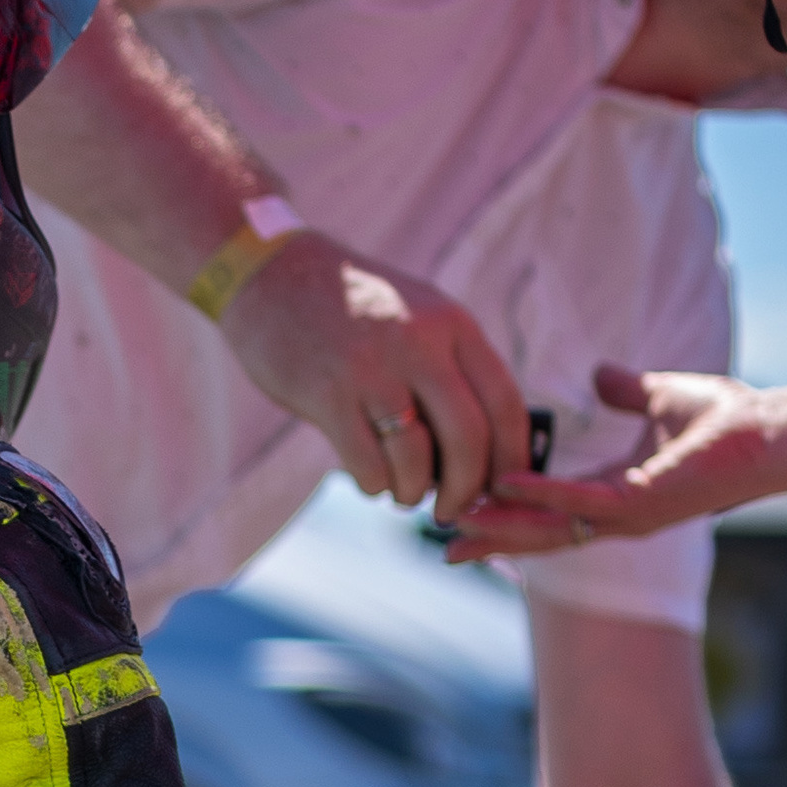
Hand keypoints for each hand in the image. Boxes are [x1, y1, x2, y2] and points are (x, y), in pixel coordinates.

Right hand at [222, 230, 528, 525]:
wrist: (274, 276)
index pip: (505, 402)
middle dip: (466, 490)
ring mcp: (372, 369)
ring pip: (415, 459)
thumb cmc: (355, 313)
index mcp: (453, 325)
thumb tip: (485, 451)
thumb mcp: (419, 318)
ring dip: (414, 492)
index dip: (512, 458)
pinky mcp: (328, 394)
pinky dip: (375, 485)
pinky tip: (371, 478)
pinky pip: (367, 463)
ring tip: (404, 493)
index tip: (503, 489)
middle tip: (454, 510)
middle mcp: (419, 344)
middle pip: (468, 437)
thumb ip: (453, 369)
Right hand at [449, 363, 786, 562]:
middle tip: (446, 547)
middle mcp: (621, 513)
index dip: (511, 512)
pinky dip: (542, 495)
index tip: (469, 508)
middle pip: (543, 533)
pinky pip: (581, 501)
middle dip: (495, 538)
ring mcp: (632, 514)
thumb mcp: (665, 396)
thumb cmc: (735, 417)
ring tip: (460, 525)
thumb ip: (628, 391)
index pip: (553, 510)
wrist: (778, 430)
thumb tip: (600, 375)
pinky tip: (507, 485)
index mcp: (621, 491)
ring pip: (553, 527)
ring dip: (506, 527)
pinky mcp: (646, 502)